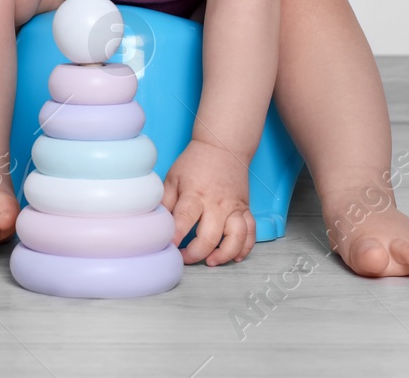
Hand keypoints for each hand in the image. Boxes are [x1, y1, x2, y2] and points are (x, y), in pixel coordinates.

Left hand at [161, 138, 255, 265]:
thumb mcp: (173, 177)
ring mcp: (234, 207)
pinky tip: (236, 256)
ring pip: (236, 238)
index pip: (184, 220)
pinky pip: (251, 232)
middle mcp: (216, 203)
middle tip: (185, 258)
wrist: (223, 146)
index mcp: (194, 194)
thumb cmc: (194, 163)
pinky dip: (246, 247)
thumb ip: (166, 202)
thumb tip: (157, 224)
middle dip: (196, 254)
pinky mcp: (245, 208)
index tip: (170, 248)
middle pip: (209, 236)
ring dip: (224, 254)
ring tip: (211, 262)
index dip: (175, 237)